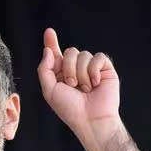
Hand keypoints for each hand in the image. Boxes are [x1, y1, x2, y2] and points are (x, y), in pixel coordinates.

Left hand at [37, 28, 122, 150]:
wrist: (91, 119)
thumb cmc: (70, 109)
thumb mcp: (49, 90)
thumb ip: (45, 69)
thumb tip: (48, 50)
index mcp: (61, 75)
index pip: (57, 55)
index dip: (52, 43)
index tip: (49, 32)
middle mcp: (76, 70)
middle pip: (70, 51)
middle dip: (68, 68)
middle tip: (72, 85)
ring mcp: (91, 69)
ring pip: (83, 54)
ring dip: (81, 73)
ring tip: (85, 89)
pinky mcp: (105, 69)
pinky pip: (98, 57)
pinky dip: (94, 70)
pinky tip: (96, 83)